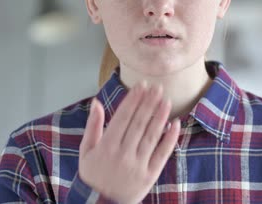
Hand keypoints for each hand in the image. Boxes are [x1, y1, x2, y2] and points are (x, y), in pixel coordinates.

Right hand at [78, 82, 180, 203]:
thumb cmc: (93, 175)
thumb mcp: (86, 151)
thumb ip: (92, 126)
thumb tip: (96, 103)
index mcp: (106, 146)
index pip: (123, 117)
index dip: (133, 100)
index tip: (141, 86)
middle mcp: (123, 154)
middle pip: (139, 123)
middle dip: (149, 103)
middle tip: (157, 88)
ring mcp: (137, 165)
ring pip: (151, 136)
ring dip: (160, 116)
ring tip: (166, 100)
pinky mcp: (149, 175)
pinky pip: (162, 154)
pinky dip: (169, 139)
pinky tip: (175, 124)